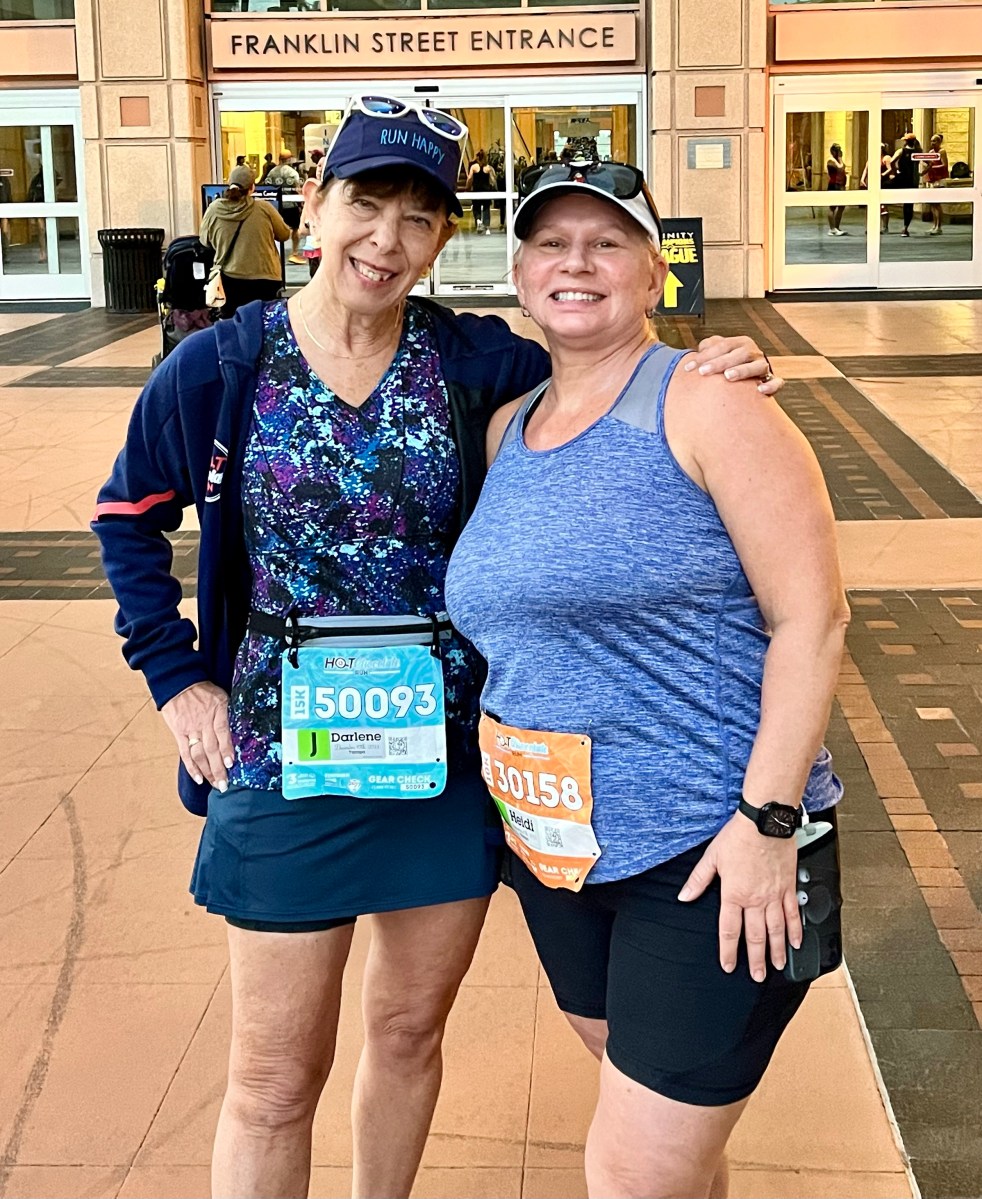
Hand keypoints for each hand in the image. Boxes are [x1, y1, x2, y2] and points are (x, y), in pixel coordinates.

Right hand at [160, 681, 233, 791]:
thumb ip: (229, 712)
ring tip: (216, 784)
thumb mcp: (222, 696)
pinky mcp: (179, 732)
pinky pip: (185, 752)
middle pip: (211, 748)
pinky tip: (199, 778)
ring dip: (207, 771)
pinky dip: (191, 767)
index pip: (222, 732)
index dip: (226, 749)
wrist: (178, 681)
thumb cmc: (204, 689)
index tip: (231, 764)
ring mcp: (190, 729)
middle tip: (225, 785)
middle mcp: (204, 722)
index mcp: (217, 710)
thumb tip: (242, 729)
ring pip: (199, 754)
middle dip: (218, 768)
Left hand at [678, 813, 800, 981]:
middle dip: (756, 959)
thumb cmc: (738, 836)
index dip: (728, 951)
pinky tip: (796, 942)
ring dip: (777, 950)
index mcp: (734, 894)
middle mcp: (755, 899)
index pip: (729, 930)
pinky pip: (793, 913)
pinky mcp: (788, 887)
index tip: (729, 966)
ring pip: (776, 930)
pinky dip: (795, 930)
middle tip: (758, 976)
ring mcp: (774, 895)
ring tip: (778, 965)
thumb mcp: (712, 857)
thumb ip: (699, 880)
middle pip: (755, 936)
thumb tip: (684, 896)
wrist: (764, 822)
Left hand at [684, 335, 782, 395]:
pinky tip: (760, 390)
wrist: (750, 378)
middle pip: (738, 354)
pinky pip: (776, 383)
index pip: (722, 346)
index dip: (705, 355)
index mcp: (740, 343)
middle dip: (719, 362)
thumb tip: (702, 347)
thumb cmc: (730, 364)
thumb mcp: (719, 353)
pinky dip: (771, 386)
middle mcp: (753, 353)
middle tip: (703, 371)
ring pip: (757, 366)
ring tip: (728, 376)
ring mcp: (763, 367)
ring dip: (742, 371)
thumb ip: (709, 347)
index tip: (689, 368)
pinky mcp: (771, 381)